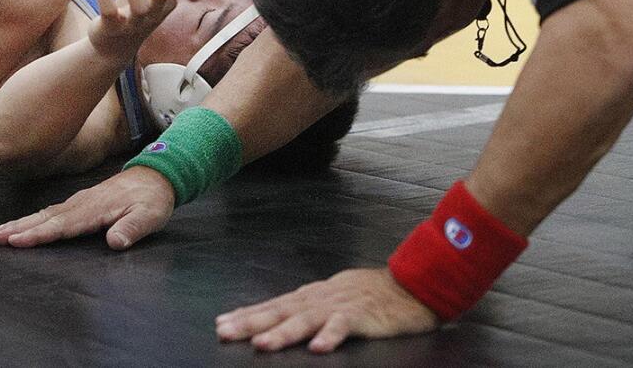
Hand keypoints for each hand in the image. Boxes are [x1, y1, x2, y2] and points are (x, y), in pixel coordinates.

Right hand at [0, 165, 174, 248]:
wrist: (156, 175)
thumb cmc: (153, 199)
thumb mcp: (150, 216)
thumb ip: (132, 229)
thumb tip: (115, 243)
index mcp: (95, 210)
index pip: (62, 226)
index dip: (39, 235)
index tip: (16, 241)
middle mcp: (81, 205)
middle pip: (44, 219)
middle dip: (17, 228)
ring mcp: (79, 202)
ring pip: (44, 214)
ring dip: (20, 223)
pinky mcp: (80, 202)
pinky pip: (51, 211)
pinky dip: (34, 218)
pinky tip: (23, 224)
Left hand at [215, 267, 438, 351]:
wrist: (411, 285)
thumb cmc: (371, 294)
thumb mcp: (333, 298)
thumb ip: (307, 308)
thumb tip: (277, 319)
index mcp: (311, 296)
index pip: (273, 304)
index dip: (247, 314)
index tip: (221, 323)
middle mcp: (319, 298)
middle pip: (280, 310)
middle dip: (250, 322)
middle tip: (224, 332)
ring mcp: (340, 305)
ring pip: (305, 318)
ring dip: (283, 332)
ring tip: (261, 345)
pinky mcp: (362, 314)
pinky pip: (344, 326)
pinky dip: (330, 335)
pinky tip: (317, 348)